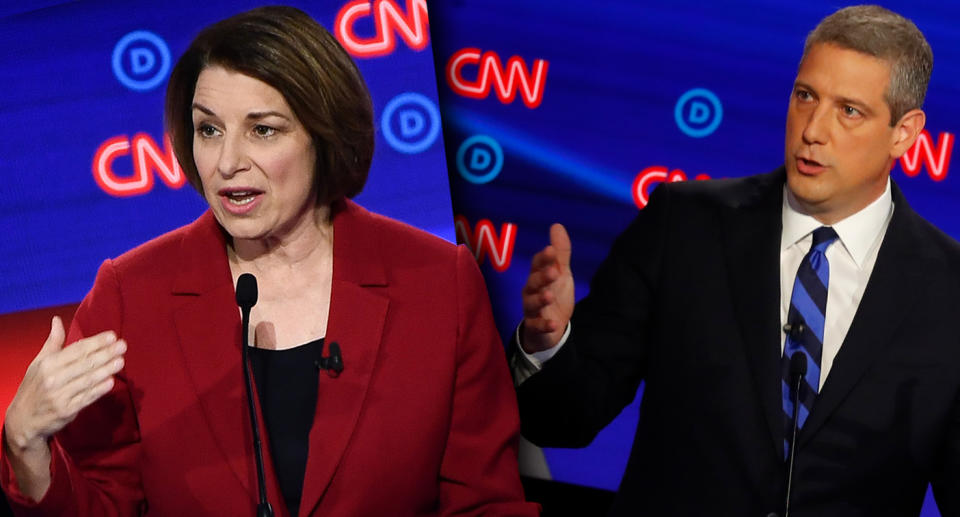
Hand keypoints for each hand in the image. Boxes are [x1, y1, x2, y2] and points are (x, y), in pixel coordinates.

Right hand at [4, 316, 125, 453]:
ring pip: (88, 380)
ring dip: (106, 370)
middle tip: (122, 346)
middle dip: (105, 354)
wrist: (22, 420)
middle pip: (85, 364)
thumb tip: (57, 320)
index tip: (112, 336)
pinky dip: (99, 390)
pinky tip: (111, 382)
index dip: (95, 342)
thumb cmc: (34, 387)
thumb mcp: (38, 363)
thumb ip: (53, 342)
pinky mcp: (66, 410)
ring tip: (121, 361)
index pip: (76, 350)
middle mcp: (52, 379)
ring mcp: (59, 396)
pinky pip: (86, 398)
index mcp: (47, 364)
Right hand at [521, 223, 573, 352]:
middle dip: (542, 277)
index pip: (537, 264)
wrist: (550, 327)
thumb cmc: (553, 295)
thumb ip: (560, 253)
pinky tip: (554, 324)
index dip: (544, 258)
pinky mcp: (535, 326)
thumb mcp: (560, 273)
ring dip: (540, 299)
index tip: (551, 250)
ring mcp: (532, 309)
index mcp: (538, 276)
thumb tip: (556, 225)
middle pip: (533, 282)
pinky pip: (537, 326)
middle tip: (553, 272)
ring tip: (549, 296)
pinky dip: (544, 325)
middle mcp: (532, 291)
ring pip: (531, 303)